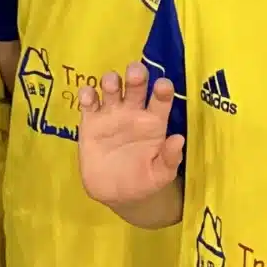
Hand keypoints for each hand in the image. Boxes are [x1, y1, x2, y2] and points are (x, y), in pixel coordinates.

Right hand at [77, 63, 184, 206]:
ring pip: (111, 88)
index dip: (162, 90)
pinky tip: (89, 97)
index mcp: (154, 121)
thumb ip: (169, 158)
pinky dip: (87, 95)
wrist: (115, 193)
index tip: (162, 85)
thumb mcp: (160, 175)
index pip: (161, 99)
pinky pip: (88, 102)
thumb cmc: (143, 179)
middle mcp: (133, 111)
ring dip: (111, 81)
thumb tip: (179, 140)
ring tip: (111, 85)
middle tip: (135, 73)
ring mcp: (111, 114)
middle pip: (135, 85)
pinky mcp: (90, 122)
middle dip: (136, 75)